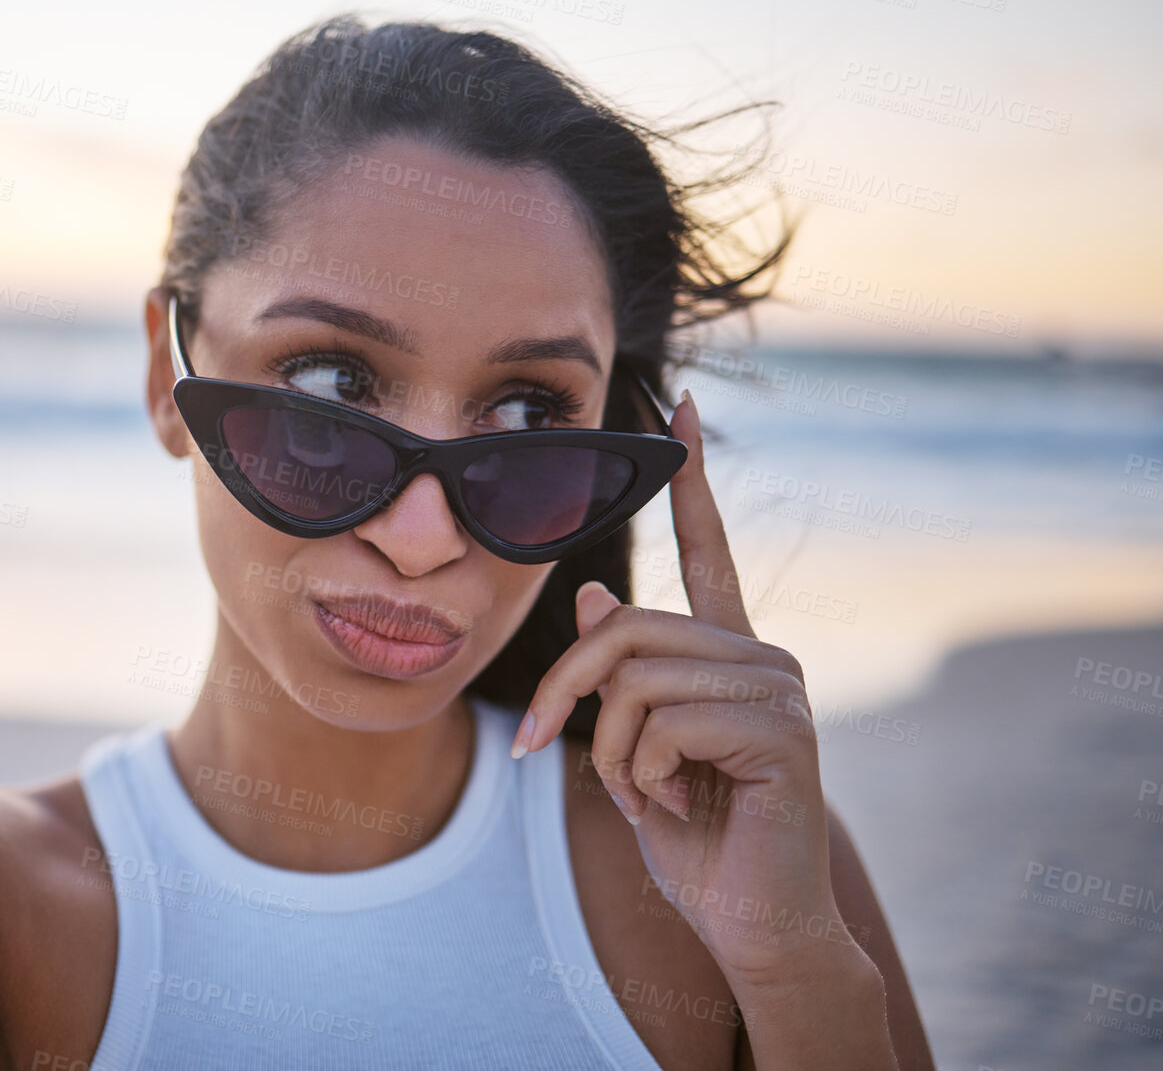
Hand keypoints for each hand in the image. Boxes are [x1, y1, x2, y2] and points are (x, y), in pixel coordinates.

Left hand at [509, 390, 848, 985]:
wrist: (750, 922)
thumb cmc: (692, 835)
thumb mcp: (636, 746)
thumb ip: (622, 672)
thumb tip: (593, 590)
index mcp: (727, 651)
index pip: (706, 551)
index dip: (692, 481)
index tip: (681, 405)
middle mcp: (759, 654)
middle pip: (623, 630)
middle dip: (566, 697)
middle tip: (547, 752)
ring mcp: (777, 687)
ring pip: (635, 680)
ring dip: (612, 756)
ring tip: (648, 797)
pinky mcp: (780, 730)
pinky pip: (662, 724)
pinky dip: (641, 779)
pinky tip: (679, 809)